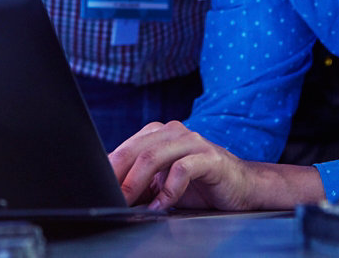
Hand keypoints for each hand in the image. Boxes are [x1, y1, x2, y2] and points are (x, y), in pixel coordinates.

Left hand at [108, 121, 323, 210]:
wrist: (241, 188)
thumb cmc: (200, 186)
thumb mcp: (163, 185)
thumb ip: (140, 186)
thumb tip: (110, 197)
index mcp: (159, 134)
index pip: (126, 148)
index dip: (109, 170)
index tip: (97, 190)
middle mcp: (174, 132)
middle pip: (135, 150)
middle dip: (118, 177)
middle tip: (108, 198)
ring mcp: (193, 142)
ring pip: (154, 156)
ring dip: (137, 183)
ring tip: (129, 202)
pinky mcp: (209, 157)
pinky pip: (181, 169)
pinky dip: (167, 190)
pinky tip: (162, 205)